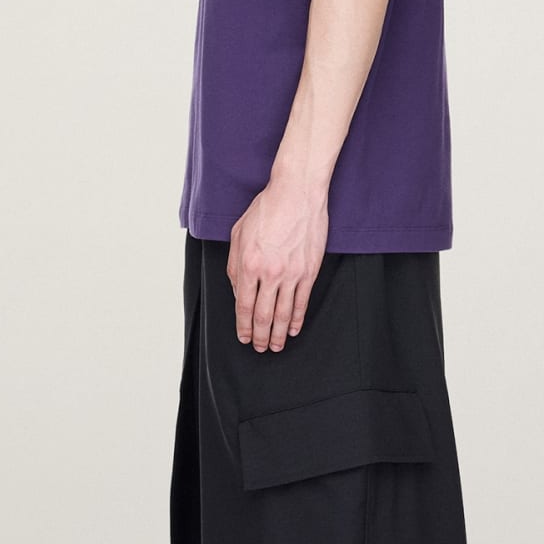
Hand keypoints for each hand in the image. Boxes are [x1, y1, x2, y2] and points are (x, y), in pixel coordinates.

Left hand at [227, 180, 328, 350]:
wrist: (296, 194)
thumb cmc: (266, 210)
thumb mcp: (238, 235)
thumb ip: (234, 266)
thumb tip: (238, 292)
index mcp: (248, 265)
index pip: (244, 306)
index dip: (243, 326)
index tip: (243, 337)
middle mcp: (270, 273)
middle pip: (263, 315)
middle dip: (260, 336)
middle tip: (259, 348)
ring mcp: (292, 273)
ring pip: (283, 313)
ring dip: (278, 334)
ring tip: (275, 346)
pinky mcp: (309, 271)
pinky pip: (302, 301)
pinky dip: (296, 319)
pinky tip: (292, 329)